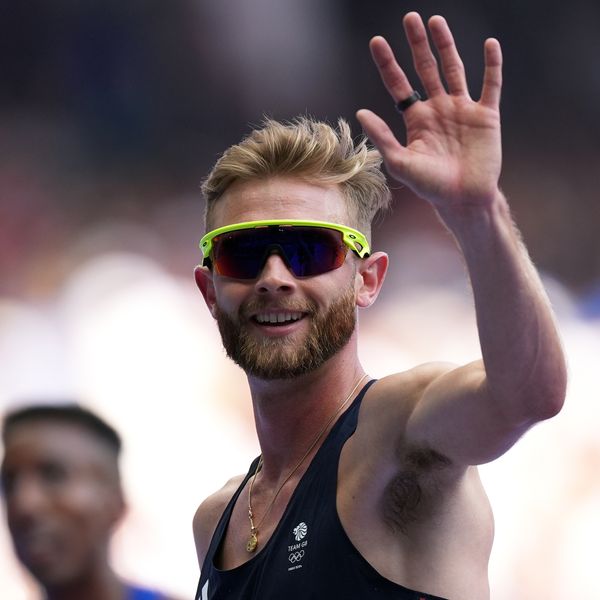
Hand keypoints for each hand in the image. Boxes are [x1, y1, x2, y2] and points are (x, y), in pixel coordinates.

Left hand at [357, 12, 502, 212]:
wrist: (462, 199)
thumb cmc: (430, 185)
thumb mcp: (400, 162)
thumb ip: (382, 136)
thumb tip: (361, 111)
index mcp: (417, 120)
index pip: (399, 85)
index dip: (388, 64)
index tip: (376, 42)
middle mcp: (438, 109)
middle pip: (426, 69)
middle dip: (417, 45)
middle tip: (410, 18)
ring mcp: (462, 109)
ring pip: (454, 69)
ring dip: (446, 45)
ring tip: (436, 21)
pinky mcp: (486, 115)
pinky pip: (490, 85)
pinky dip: (491, 65)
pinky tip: (489, 44)